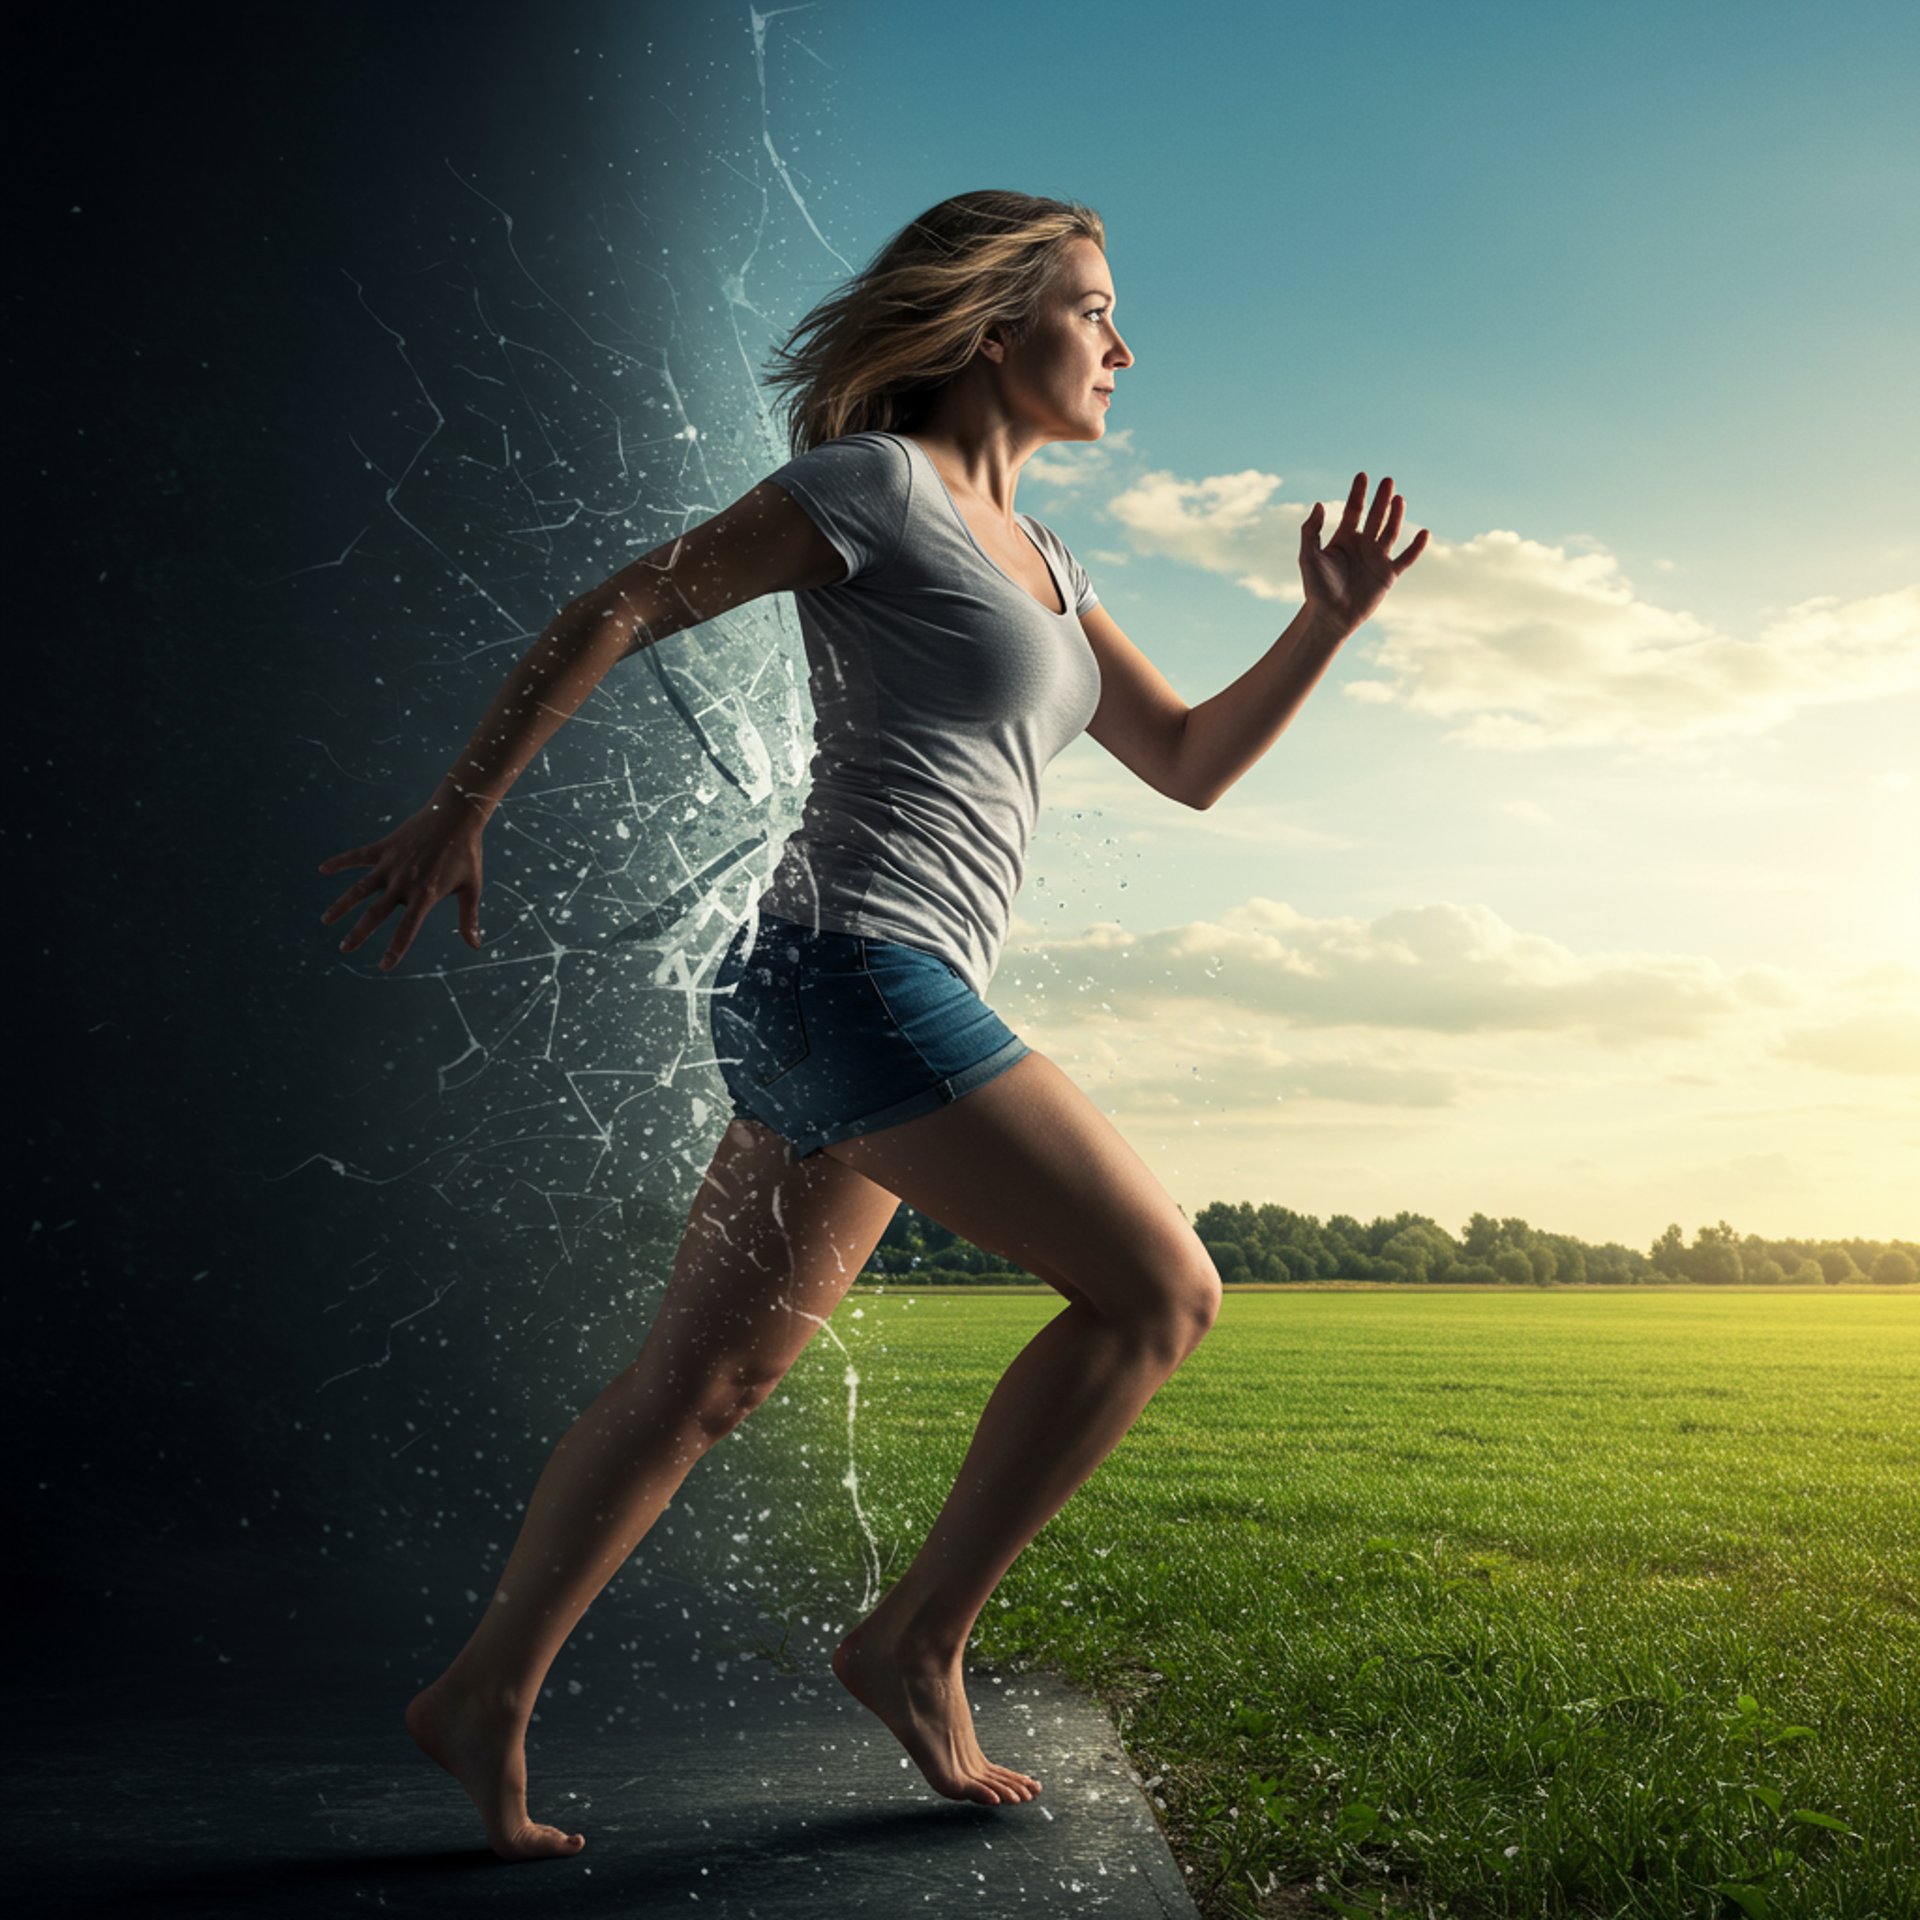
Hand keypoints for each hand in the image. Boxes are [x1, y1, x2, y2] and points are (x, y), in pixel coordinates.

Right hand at [319, 796, 485, 971]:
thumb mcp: (472, 887)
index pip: (407, 929)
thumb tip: (476, 945)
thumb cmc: (466, 854)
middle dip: (359, 933)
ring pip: (360, 889)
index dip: (395, 949)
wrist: (456, 816)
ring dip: (341, 905)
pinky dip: (340, 862)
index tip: (383, 966)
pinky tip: (322, 869)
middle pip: (376, 913)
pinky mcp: (384, 847)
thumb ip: (469, 918)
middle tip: (344, 949)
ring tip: (325, 920)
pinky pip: (357, 856)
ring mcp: (391, 864)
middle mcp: (403, 882)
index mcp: (426, 895)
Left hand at [1299, 472, 1428, 634]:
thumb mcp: (1308, 557)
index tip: (1363, 475)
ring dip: (1396, 516)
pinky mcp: (1388, 575)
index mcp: (1344, 539)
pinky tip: (1424, 533)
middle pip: (1375, 516)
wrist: (1329, 618)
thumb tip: (1319, 504)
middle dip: (1381, 499)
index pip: (1353, 510)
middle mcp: (1362, 545)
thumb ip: (1311, 531)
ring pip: (1390, 532)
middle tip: (1387, 480)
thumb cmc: (1316, 589)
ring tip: (1399, 498)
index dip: (1358, 493)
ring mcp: (1377, 559)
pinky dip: (1416, 547)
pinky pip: (1406, 559)